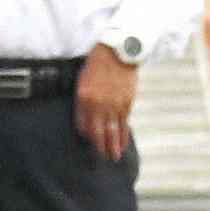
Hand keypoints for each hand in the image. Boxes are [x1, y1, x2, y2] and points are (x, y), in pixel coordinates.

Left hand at [76, 44, 139, 158]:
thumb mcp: (83, 80)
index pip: (82, 124)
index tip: (88, 142)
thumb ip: (84, 99)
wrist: (118, 52)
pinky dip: (123, 136)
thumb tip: (86, 118)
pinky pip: (124, 124)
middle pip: (98, 132)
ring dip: (113, 147)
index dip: (85, 135)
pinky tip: (123, 144)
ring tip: (114, 157)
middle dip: (99, 148)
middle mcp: (98, 105)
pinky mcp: (126, 104)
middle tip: (101, 158)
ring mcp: (114, 105)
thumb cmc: (97, 64)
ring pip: (113, 131)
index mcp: (84, 98)